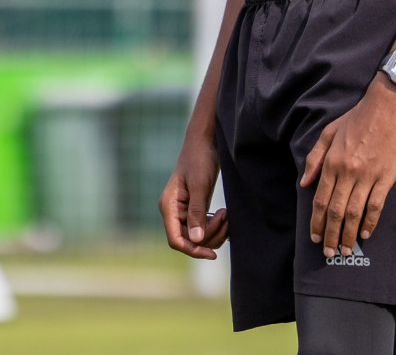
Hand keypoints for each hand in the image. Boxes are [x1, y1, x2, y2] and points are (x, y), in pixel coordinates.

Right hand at [159, 127, 228, 258]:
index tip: (212, 253)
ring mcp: (184, 211)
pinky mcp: (195, 209)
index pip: (176, 240)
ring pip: (198, 237)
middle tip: (225, 216)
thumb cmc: (199, 159)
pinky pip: (204, 227)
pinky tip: (226, 215)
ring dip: (215, 231)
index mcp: (169, 207)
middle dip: (210, 235)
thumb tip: (195, 239)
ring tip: (227, 214)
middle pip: (189, 241)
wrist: (205, 141)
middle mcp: (174, 212)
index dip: (193, 250)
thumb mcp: (200, 185)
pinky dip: (216, 226)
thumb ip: (197, 213)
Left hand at [301, 75, 395, 257]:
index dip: (317, 222)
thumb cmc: (356, 118)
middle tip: (328, 253)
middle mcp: (347, 172)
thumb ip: (315, 158)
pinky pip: (376, 204)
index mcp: (332, 162)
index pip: (321, 200)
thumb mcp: (328, 133)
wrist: (386, 107)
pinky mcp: (386, 177)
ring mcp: (368, 175)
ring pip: (355, 212)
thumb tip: (305, 183)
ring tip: (346, 249)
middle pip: (336, 211)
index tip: (315, 237)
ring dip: (349, 234)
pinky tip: (366, 234)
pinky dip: (370, 221)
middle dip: (331, 235)